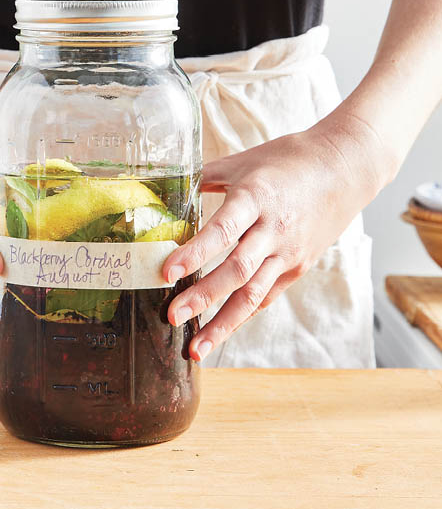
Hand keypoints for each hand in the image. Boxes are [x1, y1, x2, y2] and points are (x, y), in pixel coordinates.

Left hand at [163, 115, 384, 361]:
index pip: (222, 230)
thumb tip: (163, 186)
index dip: (194, 253)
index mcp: (255, 198)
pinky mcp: (297, 266)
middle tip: (171, 316)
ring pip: (253, 294)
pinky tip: (220, 332)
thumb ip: (202, 176)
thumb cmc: (288, 160)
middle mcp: (273, 230)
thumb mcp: (242, 162)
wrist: (346, 167)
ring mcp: (287, 252)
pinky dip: (242, 315)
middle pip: (236, 270)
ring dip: (222, 324)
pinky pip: (266, 295)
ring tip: (195, 349)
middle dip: (202, 297)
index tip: (166, 273)